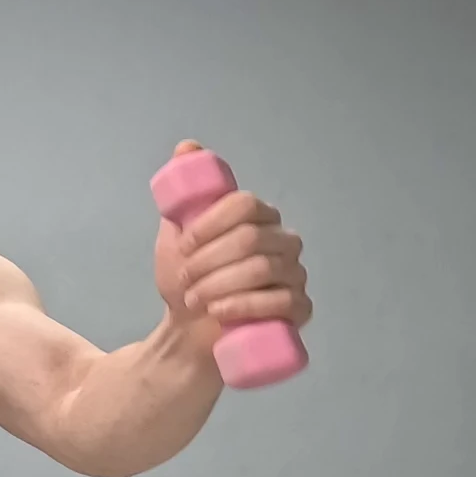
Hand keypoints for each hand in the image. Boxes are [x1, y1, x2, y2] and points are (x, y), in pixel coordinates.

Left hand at [153, 140, 310, 334]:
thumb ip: (182, 193)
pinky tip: (220, 312)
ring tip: (194, 300)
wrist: (188, 330)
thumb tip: (187, 146)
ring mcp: (295, 274)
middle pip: (250, 238)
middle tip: (185, 280)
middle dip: (209, 261)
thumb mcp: (176, 234)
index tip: (183, 246)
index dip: (210, 224)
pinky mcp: (300, 308)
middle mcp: (283, 240)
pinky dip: (244, 306)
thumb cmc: (187, 281)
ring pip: (262, 269)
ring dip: (219, 285)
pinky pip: (282, 302)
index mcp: (257, 218)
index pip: (244, 204)